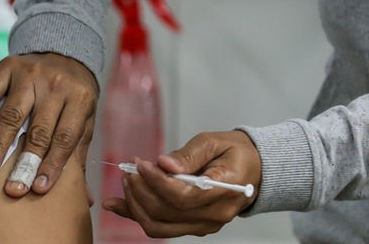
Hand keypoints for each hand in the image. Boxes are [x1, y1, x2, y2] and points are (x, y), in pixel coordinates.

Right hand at [0, 53, 97, 198]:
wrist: (63, 53)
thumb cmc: (72, 97)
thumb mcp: (83, 121)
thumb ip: (79, 156)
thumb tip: (84, 199)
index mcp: (80, 98)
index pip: (65, 137)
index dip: (52, 164)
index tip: (39, 188)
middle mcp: (56, 84)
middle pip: (39, 129)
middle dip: (25, 161)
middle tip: (12, 188)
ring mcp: (30, 74)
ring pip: (13, 113)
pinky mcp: (8, 66)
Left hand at [102, 131, 260, 237]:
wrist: (253, 169)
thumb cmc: (233, 152)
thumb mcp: (213, 142)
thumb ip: (188, 155)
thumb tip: (164, 165)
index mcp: (224, 191)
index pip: (182, 197)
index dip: (156, 182)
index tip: (140, 164)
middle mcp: (213, 215)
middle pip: (166, 213)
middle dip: (141, 190)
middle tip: (131, 169)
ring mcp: (203, 224)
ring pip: (159, 226)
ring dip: (135, 205)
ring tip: (128, 181)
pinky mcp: (192, 226)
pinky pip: (160, 226)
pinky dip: (135, 215)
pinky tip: (116, 204)